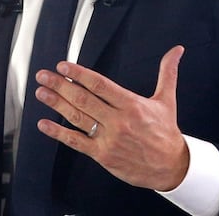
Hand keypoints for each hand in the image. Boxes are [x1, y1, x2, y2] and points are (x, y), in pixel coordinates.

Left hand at [33, 45, 188, 191]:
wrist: (172, 167)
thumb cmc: (166, 133)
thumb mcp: (167, 100)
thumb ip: (167, 73)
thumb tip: (176, 51)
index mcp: (131, 105)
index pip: (100, 85)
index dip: (79, 74)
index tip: (63, 66)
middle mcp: (118, 121)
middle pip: (83, 99)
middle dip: (60, 85)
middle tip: (44, 75)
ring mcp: (108, 138)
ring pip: (77, 118)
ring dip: (56, 104)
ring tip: (41, 92)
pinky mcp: (103, 155)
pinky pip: (76, 142)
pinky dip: (58, 133)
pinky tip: (44, 124)